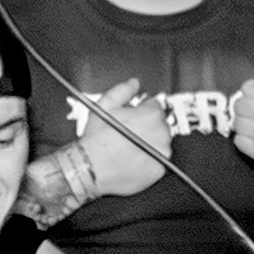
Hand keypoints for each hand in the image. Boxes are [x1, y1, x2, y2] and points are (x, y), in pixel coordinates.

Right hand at [77, 79, 174, 198]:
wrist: (91, 169)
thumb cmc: (97, 140)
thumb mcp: (105, 106)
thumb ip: (123, 90)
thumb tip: (133, 84)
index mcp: (151, 115)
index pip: (156, 106)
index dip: (142, 110)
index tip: (134, 116)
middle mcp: (161, 133)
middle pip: (160, 124)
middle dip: (147, 126)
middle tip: (129, 132)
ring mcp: (162, 152)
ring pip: (161, 142)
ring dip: (150, 142)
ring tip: (130, 146)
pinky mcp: (160, 169)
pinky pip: (159, 161)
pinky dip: (150, 159)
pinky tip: (134, 158)